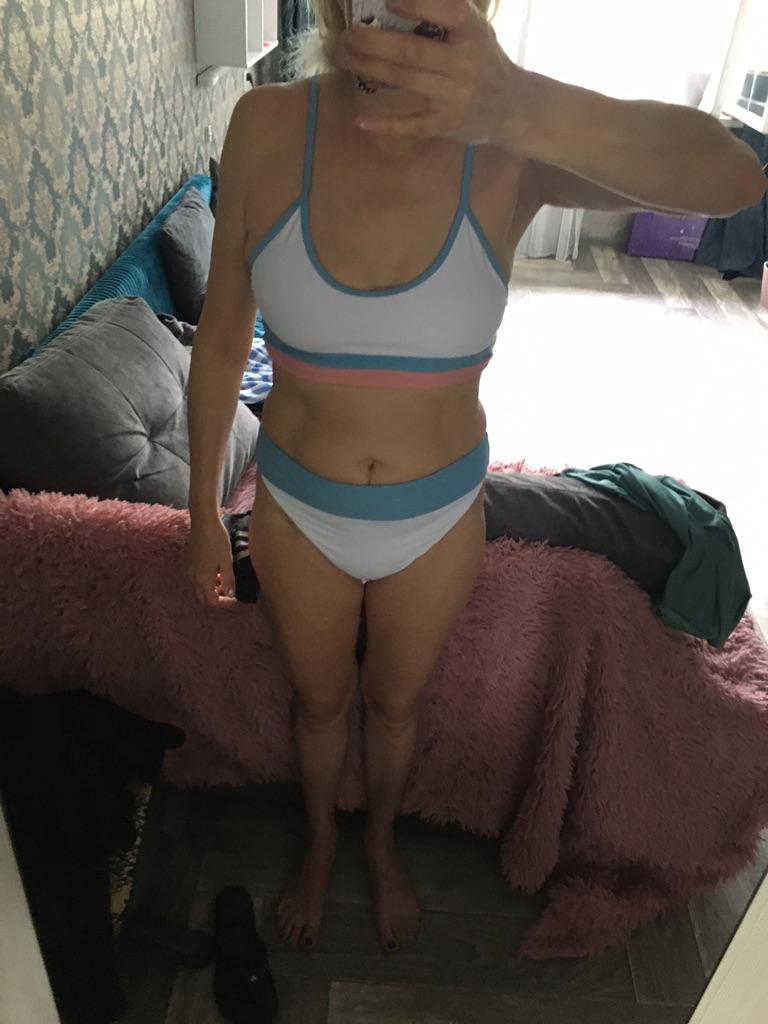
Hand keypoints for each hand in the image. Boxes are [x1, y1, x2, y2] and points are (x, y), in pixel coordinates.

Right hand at [187, 517, 238, 609]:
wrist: (204, 523)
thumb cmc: (217, 541)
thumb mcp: (227, 561)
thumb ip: (228, 580)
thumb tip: (230, 595)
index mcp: (203, 579)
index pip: (212, 601)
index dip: (224, 604)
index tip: (235, 600)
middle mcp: (193, 578)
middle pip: (203, 597)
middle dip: (216, 599)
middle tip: (230, 595)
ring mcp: (190, 570)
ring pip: (199, 588)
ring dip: (211, 590)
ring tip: (225, 583)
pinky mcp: (190, 563)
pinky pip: (197, 579)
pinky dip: (206, 582)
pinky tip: (217, 574)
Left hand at [331, 0, 524, 144]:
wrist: (511, 107)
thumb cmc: (483, 60)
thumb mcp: (475, 29)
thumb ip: (446, 11)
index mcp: (472, 33)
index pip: (446, 13)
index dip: (416, 5)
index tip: (387, 1)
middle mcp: (465, 64)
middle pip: (411, 51)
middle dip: (373, 42)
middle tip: (347, 36)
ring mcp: (454, 97)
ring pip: (405, 81)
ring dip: (369, 69)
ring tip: (344, 58)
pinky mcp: (446, 124)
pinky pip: (412, 125)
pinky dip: (386, 125)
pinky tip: (361, 120)